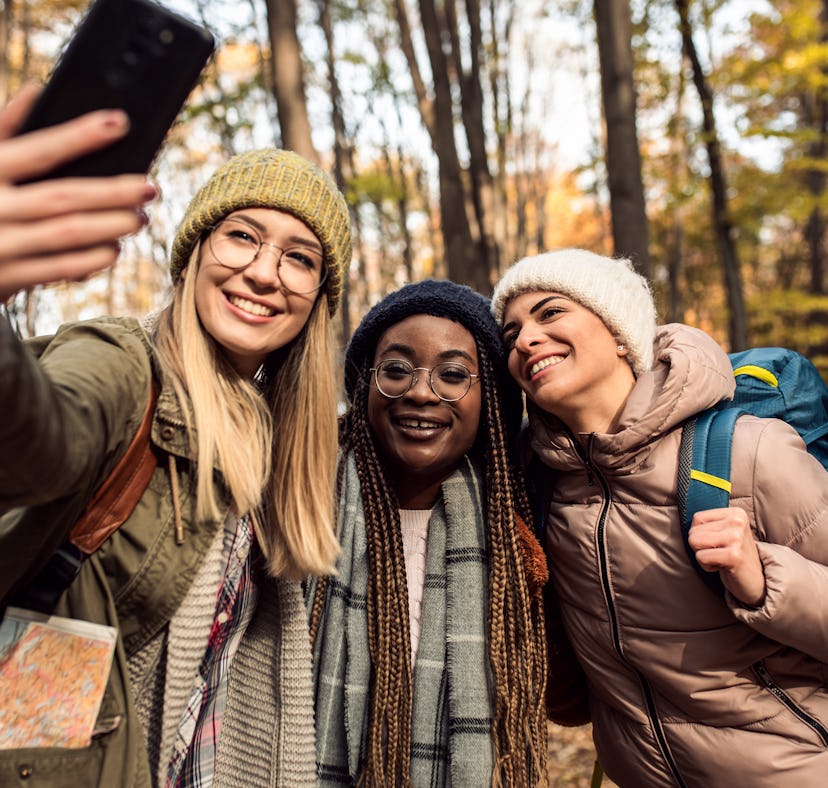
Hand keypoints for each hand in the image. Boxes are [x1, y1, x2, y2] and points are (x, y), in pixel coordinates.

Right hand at [0, 84, 157, 301]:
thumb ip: (5, 130)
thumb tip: (36, 91)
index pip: (39, 150)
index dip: (79, 135)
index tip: (120, 122)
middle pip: (64, 197)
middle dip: (112, 192)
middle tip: (149, 188)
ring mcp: (1, 244)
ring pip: (68, 234)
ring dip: (111, 226)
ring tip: (139, 218)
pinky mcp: (8, 277)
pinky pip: (61, 268)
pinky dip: (93, 259)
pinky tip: (114, 249)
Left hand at [688, 506, 765, 605]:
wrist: (755, 580)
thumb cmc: (734, 554)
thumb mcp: (725, 531)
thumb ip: (709, 521)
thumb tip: (680, 506)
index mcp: (735, 513)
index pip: (697, 518)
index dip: (700, 534)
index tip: (718, 542)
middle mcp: (737, 522)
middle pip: (694, 531)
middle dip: (701, 546)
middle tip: (720, 552)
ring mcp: (736, 538)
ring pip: (694, 542)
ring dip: (703, 555)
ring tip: (721, 558)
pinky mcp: (733, 556)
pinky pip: (701, 557)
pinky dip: (707, 566)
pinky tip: (723, 566)